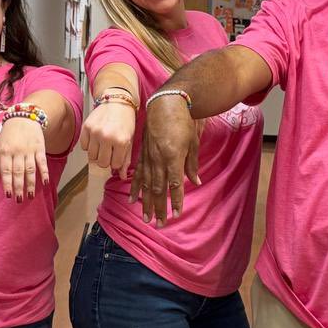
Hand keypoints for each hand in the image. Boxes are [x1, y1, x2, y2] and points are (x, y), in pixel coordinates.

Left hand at [0, 117, 48, 202]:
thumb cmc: (9, 134)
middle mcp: (17, 151)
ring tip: (30, 196)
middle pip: (18, 172)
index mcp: (5, 151)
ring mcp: (29, 150)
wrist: (23, 117)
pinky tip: (44, 183)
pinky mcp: (40, 148)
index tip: (8, 195)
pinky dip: (44, 173)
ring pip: (30, 170)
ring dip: (30, 184)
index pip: (5, 171)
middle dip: (18, 187)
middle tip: (19, 199)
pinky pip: (42, 162)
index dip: (7, 183)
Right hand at [80, 102, 135, 177]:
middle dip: (106, 159)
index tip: (117, 153)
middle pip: (101, 163)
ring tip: (103, 144)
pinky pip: (83, 147)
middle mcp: (107, 137)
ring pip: (91, 156)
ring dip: (97, 153)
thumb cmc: (126, 121)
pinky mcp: (86, 127)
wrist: (117, 102)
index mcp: (121, 141)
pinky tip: (96, 138)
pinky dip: (89, 145)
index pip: (114, 165)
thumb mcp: (130, 140)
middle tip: (110, 150)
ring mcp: (95, 132)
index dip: (116, 161)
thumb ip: (125, 160)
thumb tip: (122, 177)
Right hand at [129, 95, 200, 225]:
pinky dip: (135, 188)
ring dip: (147, 202)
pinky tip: (132, 199)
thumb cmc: (183, 121)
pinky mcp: (142, 153)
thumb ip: (192, 164)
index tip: (177, 214)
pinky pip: (137, 174)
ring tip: (146, 218)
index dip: (176, 201)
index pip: (175, 184)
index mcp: (172, 157)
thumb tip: (196, 182)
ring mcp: (148, 157)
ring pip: (146, 185)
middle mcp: (158, 160)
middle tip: (160, 224)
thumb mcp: (192, 142)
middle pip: (159, 189)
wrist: (166, 102)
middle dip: (160, 208)